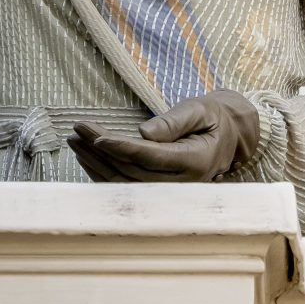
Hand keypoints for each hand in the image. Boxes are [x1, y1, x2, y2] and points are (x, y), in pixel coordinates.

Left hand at [68, 89, 261, 182]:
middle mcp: (183, 183)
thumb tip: (144, 133)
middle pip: (132, 170)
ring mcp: (170, 192)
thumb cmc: (213, 119)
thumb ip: (175, 121)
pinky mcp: (158, 193)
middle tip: (79, 129)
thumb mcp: (201, 110)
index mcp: (197, 161)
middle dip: (101, 150)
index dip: (123, 148)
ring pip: (124, 182)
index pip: (152, 157)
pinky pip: (124, 187)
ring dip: (96, 163)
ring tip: (75, 140)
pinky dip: (102, 173)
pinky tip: (86, 157)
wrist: (228, 137)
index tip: (97, 137)